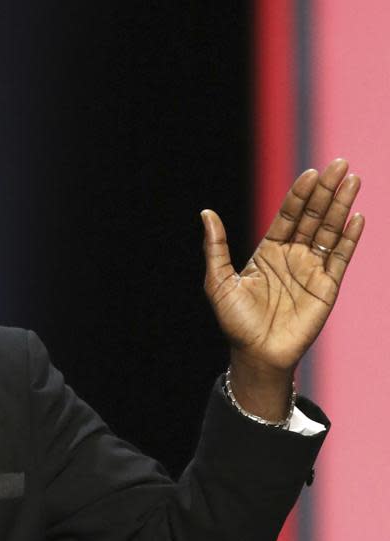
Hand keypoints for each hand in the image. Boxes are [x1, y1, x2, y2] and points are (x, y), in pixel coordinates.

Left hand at [201, 158, 364, 416]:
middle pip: (313, 217)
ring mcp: (312, 270)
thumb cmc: (235, 321)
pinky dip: (350, 238)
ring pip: (331, 231)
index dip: (299, 194)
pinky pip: (341, 258)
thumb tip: (206, 213)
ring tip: (352, 180)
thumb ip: (216, 247)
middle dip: (326, 191)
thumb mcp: (219, 281)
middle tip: (339, 163)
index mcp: (268, 252)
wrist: (256, 354)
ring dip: (341, 206)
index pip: (288, 216)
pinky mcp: (327, 287)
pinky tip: (357, 217)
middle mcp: (293, 256)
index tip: (310, 172)